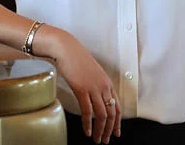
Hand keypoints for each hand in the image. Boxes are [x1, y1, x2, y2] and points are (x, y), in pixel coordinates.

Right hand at [39, 27, 120, 143]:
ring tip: (97, 139)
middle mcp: (103, 86)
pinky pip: (88, 111)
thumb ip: (96, 85)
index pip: (117, 106)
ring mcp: (93, 88)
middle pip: (111, 113)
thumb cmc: (76, 58)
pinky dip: (88, 124)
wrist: (66, 49)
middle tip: (105, 140)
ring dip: (100, 130)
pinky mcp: (82, 89)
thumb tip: (95, 98)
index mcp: (107, 82)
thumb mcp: (92, 72)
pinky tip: (87, 131)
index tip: (116, 132)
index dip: (118, 122)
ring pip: (102, 115)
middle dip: (109, 130)